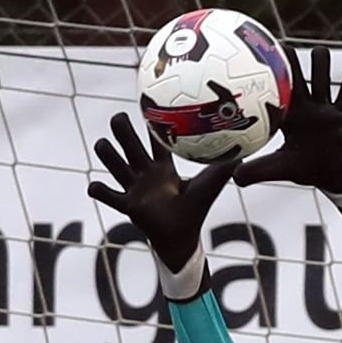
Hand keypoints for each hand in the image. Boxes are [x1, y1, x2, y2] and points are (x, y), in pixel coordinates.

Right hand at [88, 111, 236, 275]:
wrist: (183, 237)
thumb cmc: (197, 209)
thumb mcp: (212, 183)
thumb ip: (226, 165)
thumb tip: (247, 147)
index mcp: (164, 167)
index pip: (155, 140)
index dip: (152, 124)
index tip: (147, 105)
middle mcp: (146, 174)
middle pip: (129, 145)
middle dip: (122, 130)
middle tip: (118, 117)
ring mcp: (134, 189)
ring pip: (114, 164)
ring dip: (107, 154)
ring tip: (103, 144)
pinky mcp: (127, 206)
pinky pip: (108, 197)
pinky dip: (99, 191)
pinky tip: (94, 186)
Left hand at [237, 46, 341, 218]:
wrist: (331, 175)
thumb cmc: (302, 168)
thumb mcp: (277, 170)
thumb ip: (256, 172)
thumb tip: (234, 179)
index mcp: (286, 116)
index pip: (274, 92)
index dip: (266, 77)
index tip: (255, 58)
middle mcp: (304, 106)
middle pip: (297, 76)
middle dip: (291, 60)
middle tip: (284, 48)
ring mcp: (324, 107)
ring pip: (323, 77)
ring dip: (321, 64)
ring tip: (319, 54)